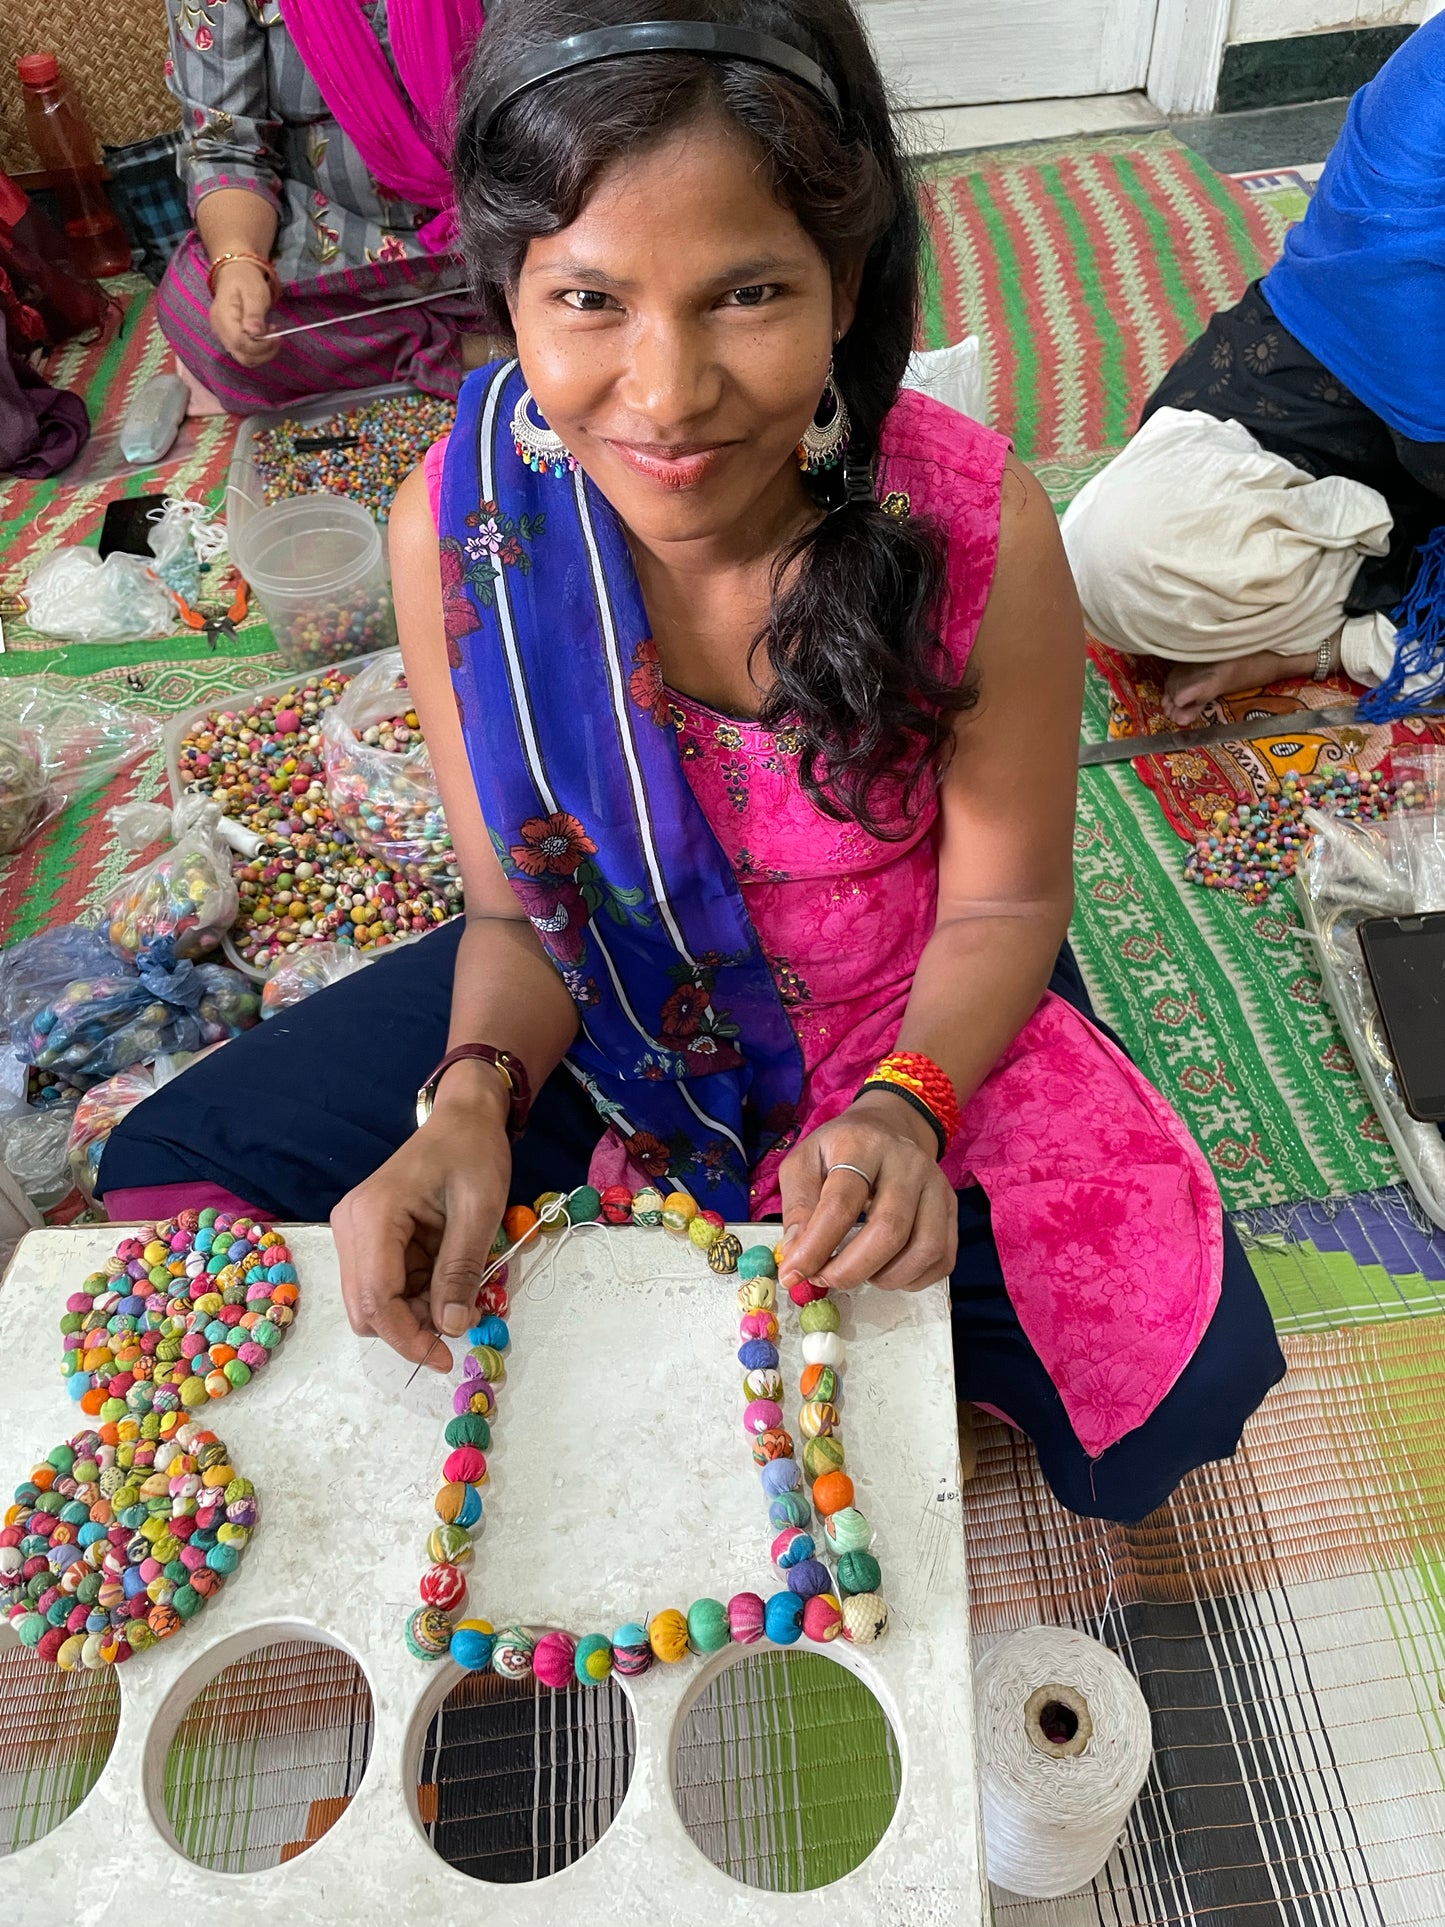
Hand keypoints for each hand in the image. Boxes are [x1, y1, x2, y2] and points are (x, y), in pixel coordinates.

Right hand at [209, 258, 278, 366]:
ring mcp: (223, 335)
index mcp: (223, 318)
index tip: (277, 336)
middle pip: (242, 356)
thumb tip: (255, 333)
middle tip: (277, 337)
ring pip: (244, 357)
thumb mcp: (254, 293)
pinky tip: (264, 335)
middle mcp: (220, 330)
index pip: (240, 343)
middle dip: (263, 352)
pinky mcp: (229, 337)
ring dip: (262, 352)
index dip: (261, 346)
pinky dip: (257, 349)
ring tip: (271, 334)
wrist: (235, 273)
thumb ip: (254, 314)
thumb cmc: (246, 281)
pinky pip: (244, 351)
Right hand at [332, 1071, 510, 1366]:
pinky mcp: (366, 1237)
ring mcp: (354, 1232)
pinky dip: (414, 1295)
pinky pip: (384, 1284)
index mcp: (373, 1216)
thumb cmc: (473, 1154)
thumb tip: (451, 1328)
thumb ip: (461, 1270)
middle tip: (461, 1322)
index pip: (376, 1300)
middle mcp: (350, 1227)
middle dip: (412, 1328)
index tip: (448, 1356)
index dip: (410, 1338)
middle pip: (366, 1308)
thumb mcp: (479, 1211)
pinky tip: (446, 1280)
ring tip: (460, 1296)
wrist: (462, 1118)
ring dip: (414, 1313)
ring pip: (373, 1302)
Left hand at [778, 1090, 956, 1292]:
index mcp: (862, 1145)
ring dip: (885, 1277)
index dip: (816, 1246)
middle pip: (889, 1230)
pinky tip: (885, 1271)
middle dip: (851, 1269)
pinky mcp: (951, 1208)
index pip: (842, 1203)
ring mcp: (936, 1185)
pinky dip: (912, 1279)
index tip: (793, 1273)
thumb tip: (798, 1255)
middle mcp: (907, 1162)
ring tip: (857, 1273)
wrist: (887, 1128)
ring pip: (923, 1248)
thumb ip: (798, 1207)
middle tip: (824, 1279)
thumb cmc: (840, 1151)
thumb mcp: (804, 1163)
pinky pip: (942, 1258)